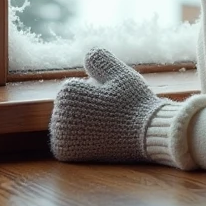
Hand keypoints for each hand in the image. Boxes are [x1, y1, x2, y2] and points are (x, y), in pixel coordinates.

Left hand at [49, 48, 169, 163]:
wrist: (147, 136)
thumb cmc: (134, 103)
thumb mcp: (118, 72)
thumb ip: (99, 58)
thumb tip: (85, 54)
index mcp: (67, 95)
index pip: (76, 84)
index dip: (97, 90)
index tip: (112, 99)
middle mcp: (58, 117)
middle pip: (70, 101)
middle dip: (87, 104)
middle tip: (111, 112)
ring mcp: (59, 136)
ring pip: (69, 117)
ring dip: (83, 119)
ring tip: (106, 124)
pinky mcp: (64, 151)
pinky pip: (66, 135)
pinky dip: (79, 134)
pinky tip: (97, 134)